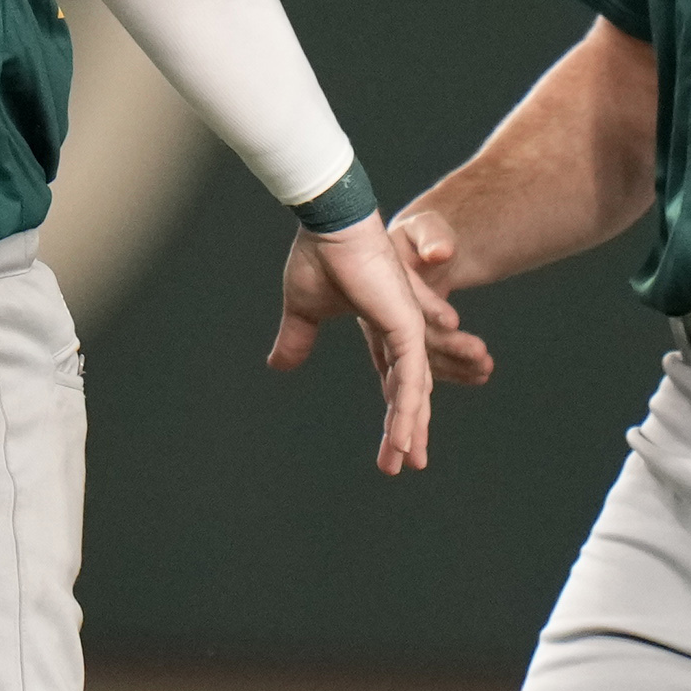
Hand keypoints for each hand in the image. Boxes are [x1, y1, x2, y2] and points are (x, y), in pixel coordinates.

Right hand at [272, 212, 448, 472]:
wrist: (331, 224)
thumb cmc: (320, 256)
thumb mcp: (303, 309)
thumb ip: (297, 339)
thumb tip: (277, 366)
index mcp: (384, 329)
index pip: (393, 382)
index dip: (394, 416)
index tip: (391, 450)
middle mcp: (402, 332)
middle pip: (410, 393)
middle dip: (407, 432)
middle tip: (405, 466)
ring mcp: (408, 330)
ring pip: (413, 392)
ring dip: (409, 429)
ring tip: (406, 462)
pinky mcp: (406, 327)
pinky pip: (410, 379)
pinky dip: (408, 411)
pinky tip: (405, 438)